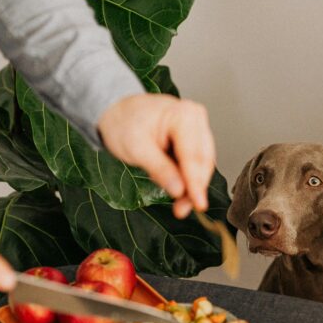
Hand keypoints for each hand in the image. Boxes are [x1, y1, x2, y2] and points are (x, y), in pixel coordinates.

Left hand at [97, 94, 215, 219]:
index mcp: (183, 115)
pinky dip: (190, 179)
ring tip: (180, 205)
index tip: (198, 204)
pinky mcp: (195, 139)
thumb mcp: (136, 148)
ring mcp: (197, 128)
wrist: (118, 112)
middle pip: (203, 161)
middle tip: (182, 209)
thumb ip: (159, 169)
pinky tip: (180, 190)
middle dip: (194, 188)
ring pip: (203, 165)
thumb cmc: (124, 123)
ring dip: (194, 187)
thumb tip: (179, 190)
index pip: (194, 156)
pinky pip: (198, 163)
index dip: (196, 184)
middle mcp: (195, 118)